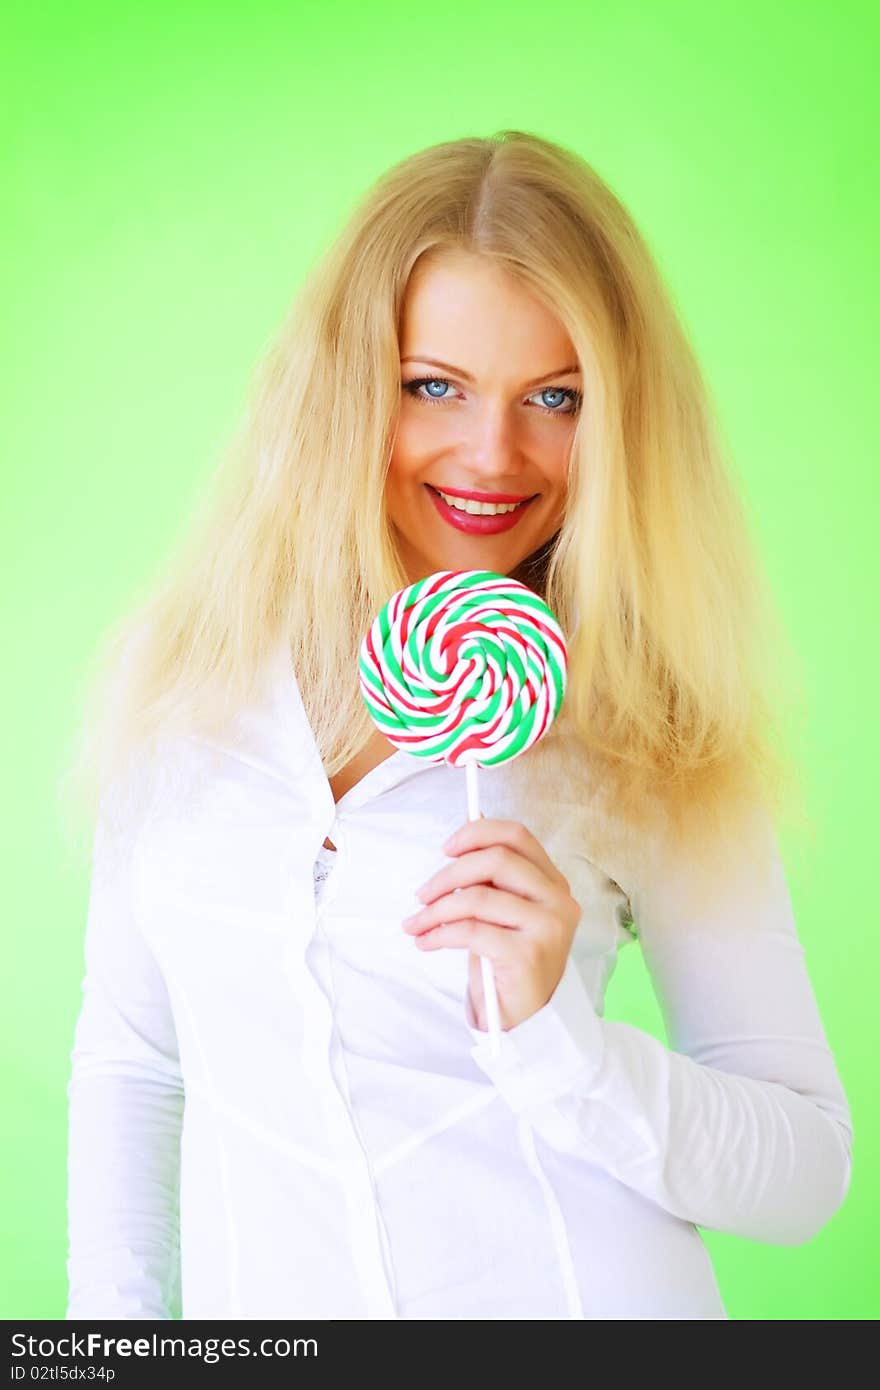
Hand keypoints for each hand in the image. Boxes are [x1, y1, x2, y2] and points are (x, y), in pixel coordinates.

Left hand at [401, 817, 580, 1031]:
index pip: (517, 836)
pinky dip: (440, 934)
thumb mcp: (502, 912)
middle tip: (421, 894)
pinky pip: (471, 931)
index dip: (477, 833)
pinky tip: (426, 942)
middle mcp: (558, 900)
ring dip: (435, 910)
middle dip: (448, 874)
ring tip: (415, 924)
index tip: (446, 848)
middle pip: (495, 861)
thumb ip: (491, 879)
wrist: (525, 1017)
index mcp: (553, 882)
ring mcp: (547, 927)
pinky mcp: (528, 955)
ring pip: (477, 897)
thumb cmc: (508, 959)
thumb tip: (463, 834)